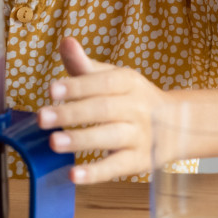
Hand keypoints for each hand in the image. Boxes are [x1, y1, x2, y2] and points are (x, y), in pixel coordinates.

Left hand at [36, 36, 167, 184]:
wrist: (175, 125)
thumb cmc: (130, 97)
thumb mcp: (112, 77)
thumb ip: (84, 65)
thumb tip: (66, 41)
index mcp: (129, 82)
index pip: (103, 82)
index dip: (78, 85)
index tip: (52, 89)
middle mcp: (137, 108)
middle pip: (103, 109)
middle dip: (71, 114)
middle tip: (42, 118)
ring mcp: (140, 136)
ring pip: (110, 137)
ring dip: (81, 140)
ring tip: (54, 142)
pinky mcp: (139, 161)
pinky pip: (117, 167)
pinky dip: (95, 173)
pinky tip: (74, 175)